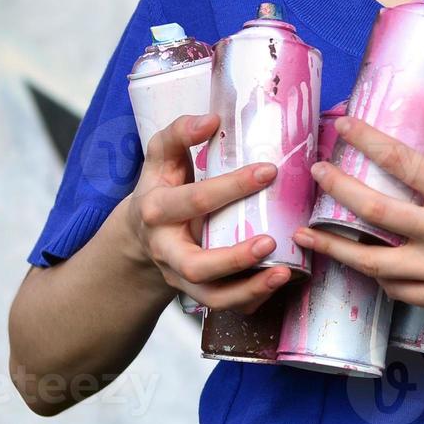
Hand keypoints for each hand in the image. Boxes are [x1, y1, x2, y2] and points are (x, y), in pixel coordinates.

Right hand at [120, 113, 291, 314]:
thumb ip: (179, 133)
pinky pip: (224, 305)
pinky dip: (251, 299)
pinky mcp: (197, 292)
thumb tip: (211, 118)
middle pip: (194, 263)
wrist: (140, 236)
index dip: (230, 186)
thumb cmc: (163, 187)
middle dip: (233, 257)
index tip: (269, 170)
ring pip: (210, 295)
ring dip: (247, 288)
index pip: (192, 200)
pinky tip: (279, 281)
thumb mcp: (161, 157)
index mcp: (156, 210)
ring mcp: (181, 276)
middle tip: (271, 240)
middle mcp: (166, 249)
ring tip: (283, 272)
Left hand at [293, 95, 423, 317]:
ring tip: (305, 232)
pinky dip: (372, 276)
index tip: (344, 125)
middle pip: (376, 211)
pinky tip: (357, 263)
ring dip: (334, 246)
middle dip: (339, 189)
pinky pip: (395, 289)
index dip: (369, 141)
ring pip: (373, 260)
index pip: (404, 163)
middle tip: (316, 173)